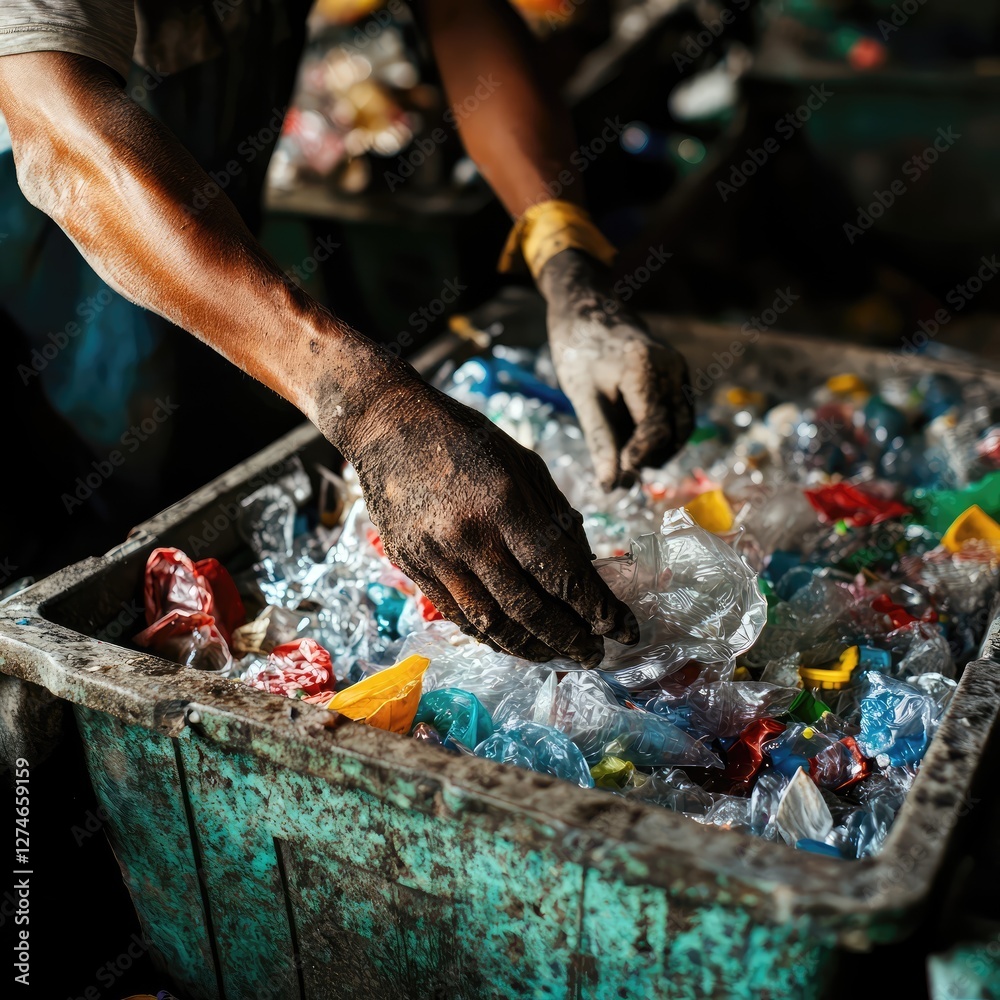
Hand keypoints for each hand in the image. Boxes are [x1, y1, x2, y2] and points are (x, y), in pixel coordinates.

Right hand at [333, 368, 639, 664]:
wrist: (388, 427)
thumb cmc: (465, 439)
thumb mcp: (524, 464)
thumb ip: (556, 517)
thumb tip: (585, 568)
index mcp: (504, 502)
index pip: (560, 571)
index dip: (596, 607)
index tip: (623, 628)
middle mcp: (470, 536)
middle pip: (528, 607)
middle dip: (569, 638)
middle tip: (594, 654)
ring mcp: (437, 556)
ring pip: (491, 622)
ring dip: (531, 647)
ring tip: (557, 655)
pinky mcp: (414, 567)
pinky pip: (458, 615)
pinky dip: (491, 636)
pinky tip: (514, 642)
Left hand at [538, 248, 694, 490]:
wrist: (587, 308)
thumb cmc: (578, 351)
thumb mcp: (583, 399)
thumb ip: (600, 441)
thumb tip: (611, 485)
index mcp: (646, 370)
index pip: (654, 429)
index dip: (638, 458)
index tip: (618, 478)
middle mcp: (672, 368)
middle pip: (675, 432)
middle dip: (651, 458)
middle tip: (621, 477)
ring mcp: (679, 369)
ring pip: (682, 425)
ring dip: (659, 449)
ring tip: (626, 461)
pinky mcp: (678, 372)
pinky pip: (678, 412)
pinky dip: (661, 432)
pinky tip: (633, 441)